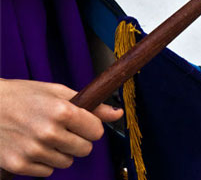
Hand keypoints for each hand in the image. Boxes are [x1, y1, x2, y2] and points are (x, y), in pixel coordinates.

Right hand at [0, 79, 122, 176]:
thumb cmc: (23, 95)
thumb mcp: (58, 92)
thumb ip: (91, 106)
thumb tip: (117, 114)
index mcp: (62, 111)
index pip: (96, 131)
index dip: (90, 127)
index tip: (81, 122)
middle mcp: (48, 132)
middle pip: (85, 149)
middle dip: (79, 140)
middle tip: (63, 130)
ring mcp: (33, 150)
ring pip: (67, 162)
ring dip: (61, 152)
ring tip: (45, 136)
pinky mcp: (19, 165)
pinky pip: (47, 172)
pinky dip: (43, 162)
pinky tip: (32, 146)